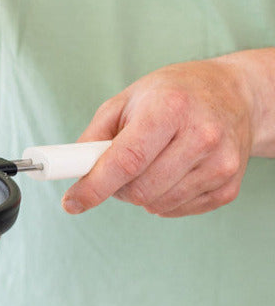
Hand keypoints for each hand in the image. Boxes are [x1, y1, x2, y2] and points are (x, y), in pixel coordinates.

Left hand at [61, 58, 255, 216]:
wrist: (234, 95)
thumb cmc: (173, 95)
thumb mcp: (126, 100)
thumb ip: (94, 136)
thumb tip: (74, 170)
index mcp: (170, 109)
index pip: (126, 161)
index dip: (94, 186)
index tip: (72, 202)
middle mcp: (201, 136)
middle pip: (139, 189)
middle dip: (116, 187)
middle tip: (116, 170)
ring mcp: (221, 163)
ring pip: (156, 204)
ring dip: (139, 194)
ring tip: (148, 165)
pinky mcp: (229, 186)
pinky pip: (177, 210)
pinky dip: (162, 200)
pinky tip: (170, 172)